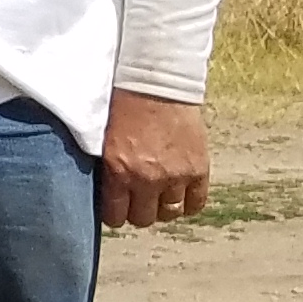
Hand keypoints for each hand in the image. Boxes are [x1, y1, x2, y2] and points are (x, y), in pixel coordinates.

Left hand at [101, 92, 209, 227]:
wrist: (156, 83)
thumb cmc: (123, 105)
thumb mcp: (104, 139)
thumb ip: (108, 168)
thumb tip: (106, 194)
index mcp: (118, 170)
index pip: (115, 216)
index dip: (114, 213)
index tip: (116, 207)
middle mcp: (147, 178)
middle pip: (143, 218)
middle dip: (137, 210)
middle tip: (137, 199)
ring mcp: (175, 175)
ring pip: (169, 214)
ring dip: (162, 207)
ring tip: (159, 195)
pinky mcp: (198, 169)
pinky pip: (196, 204)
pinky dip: (188, 203)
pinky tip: (180, 193)